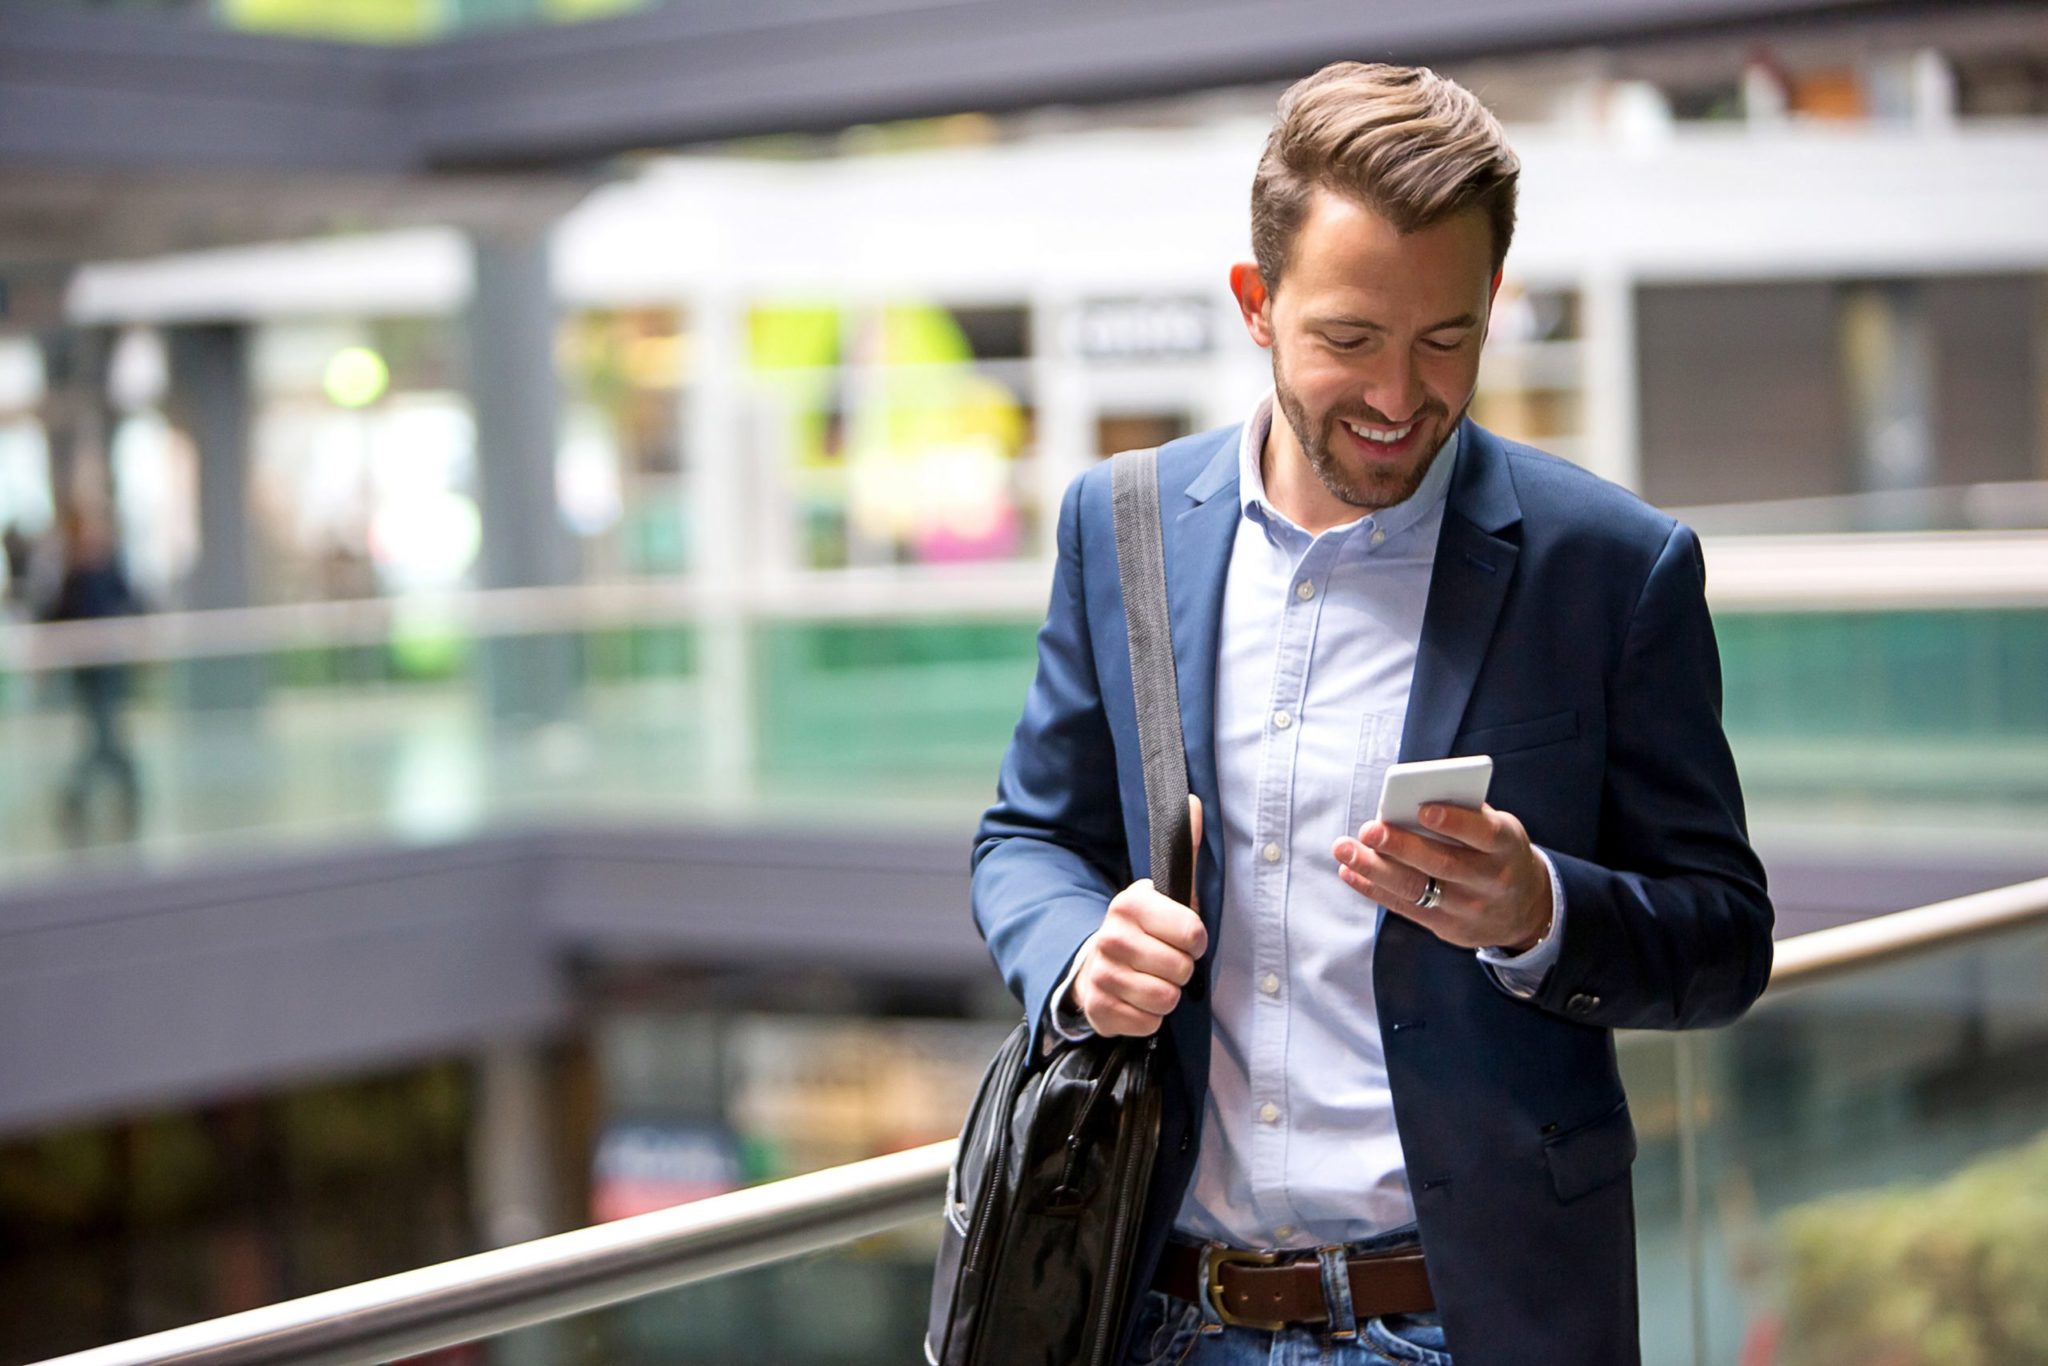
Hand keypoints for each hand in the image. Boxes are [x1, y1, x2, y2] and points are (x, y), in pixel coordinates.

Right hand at [1073, 796, 1207, 1036]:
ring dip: (1167, 996)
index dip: (1196, 940)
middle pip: (1180, 970)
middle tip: (1167, 962)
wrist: (1099, 965)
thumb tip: (1197, 801)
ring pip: (1165, 999)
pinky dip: (1149, 1018)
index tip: (1188, 938)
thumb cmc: (1148, 929)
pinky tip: (1138, 1000)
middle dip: (1181, 971)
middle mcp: (1110, 936)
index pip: (1192, 931)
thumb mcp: (1168, 890)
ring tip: (1153, 980)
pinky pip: (1147, 1024)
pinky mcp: (1097, 1008)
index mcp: (1130, 902)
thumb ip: (1185, 848)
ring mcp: (1101, 973)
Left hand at [1331, 802, 1552, 952]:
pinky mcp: (1448, 928)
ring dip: (1375, 869)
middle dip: (1401, 846)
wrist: (1526, 909)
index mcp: (1506, 847)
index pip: (1483, 834)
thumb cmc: (1498, 853)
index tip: (1423, 810)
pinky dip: (1374, 889)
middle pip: (1442, 864)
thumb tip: (1409, 799)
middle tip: (1368, 830)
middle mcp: (1490, 880)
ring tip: (1344, 850)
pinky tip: (1350, 872)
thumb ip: (1465, 815)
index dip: (1455, 822)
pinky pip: (1406, 908)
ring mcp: (1468, 908)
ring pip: (1417, 889)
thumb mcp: (1500, 830)